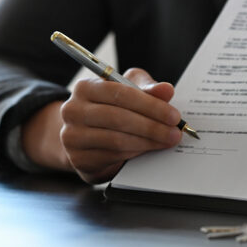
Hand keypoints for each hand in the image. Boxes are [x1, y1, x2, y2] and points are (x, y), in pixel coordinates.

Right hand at [58, 68, 182, 183]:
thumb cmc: (113, 107)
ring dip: (147, 142)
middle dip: (152, 127)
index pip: (120, 94)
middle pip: (118, 118)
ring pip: (116, 139)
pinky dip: (134, 153)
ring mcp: (72, 136)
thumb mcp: (130, 90)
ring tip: (166, 141)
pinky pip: (112, 156)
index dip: (150, 105)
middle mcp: (73, 110)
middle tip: (174, 133)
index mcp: (85, 87)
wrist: (88, 136)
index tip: (173, 116)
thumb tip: (166, 89)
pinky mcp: (78, 159)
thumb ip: (148, 88)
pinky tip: (148, 149)